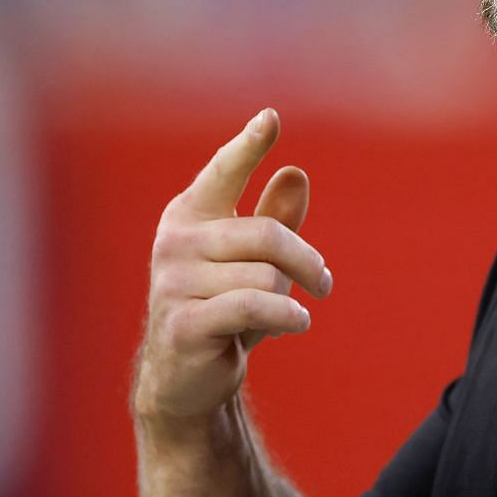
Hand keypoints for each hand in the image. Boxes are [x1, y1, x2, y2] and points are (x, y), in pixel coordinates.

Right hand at [133, 110, 334, 423]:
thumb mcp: (254, 263)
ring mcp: (172, 283)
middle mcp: (175, 242)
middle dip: (305, 261)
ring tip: (284, 314)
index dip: (248, 147)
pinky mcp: (182, 324)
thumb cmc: (225, 309)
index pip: (223, 173)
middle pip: (267, 235)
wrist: (187, 378)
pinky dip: (286, 315)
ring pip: (265, 276)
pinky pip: (252, 306)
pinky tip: (297, 322)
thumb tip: (296, 173)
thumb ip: (275, 219)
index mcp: (190, 215)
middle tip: (324, 283)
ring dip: (288, 299)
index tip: (271, 119)